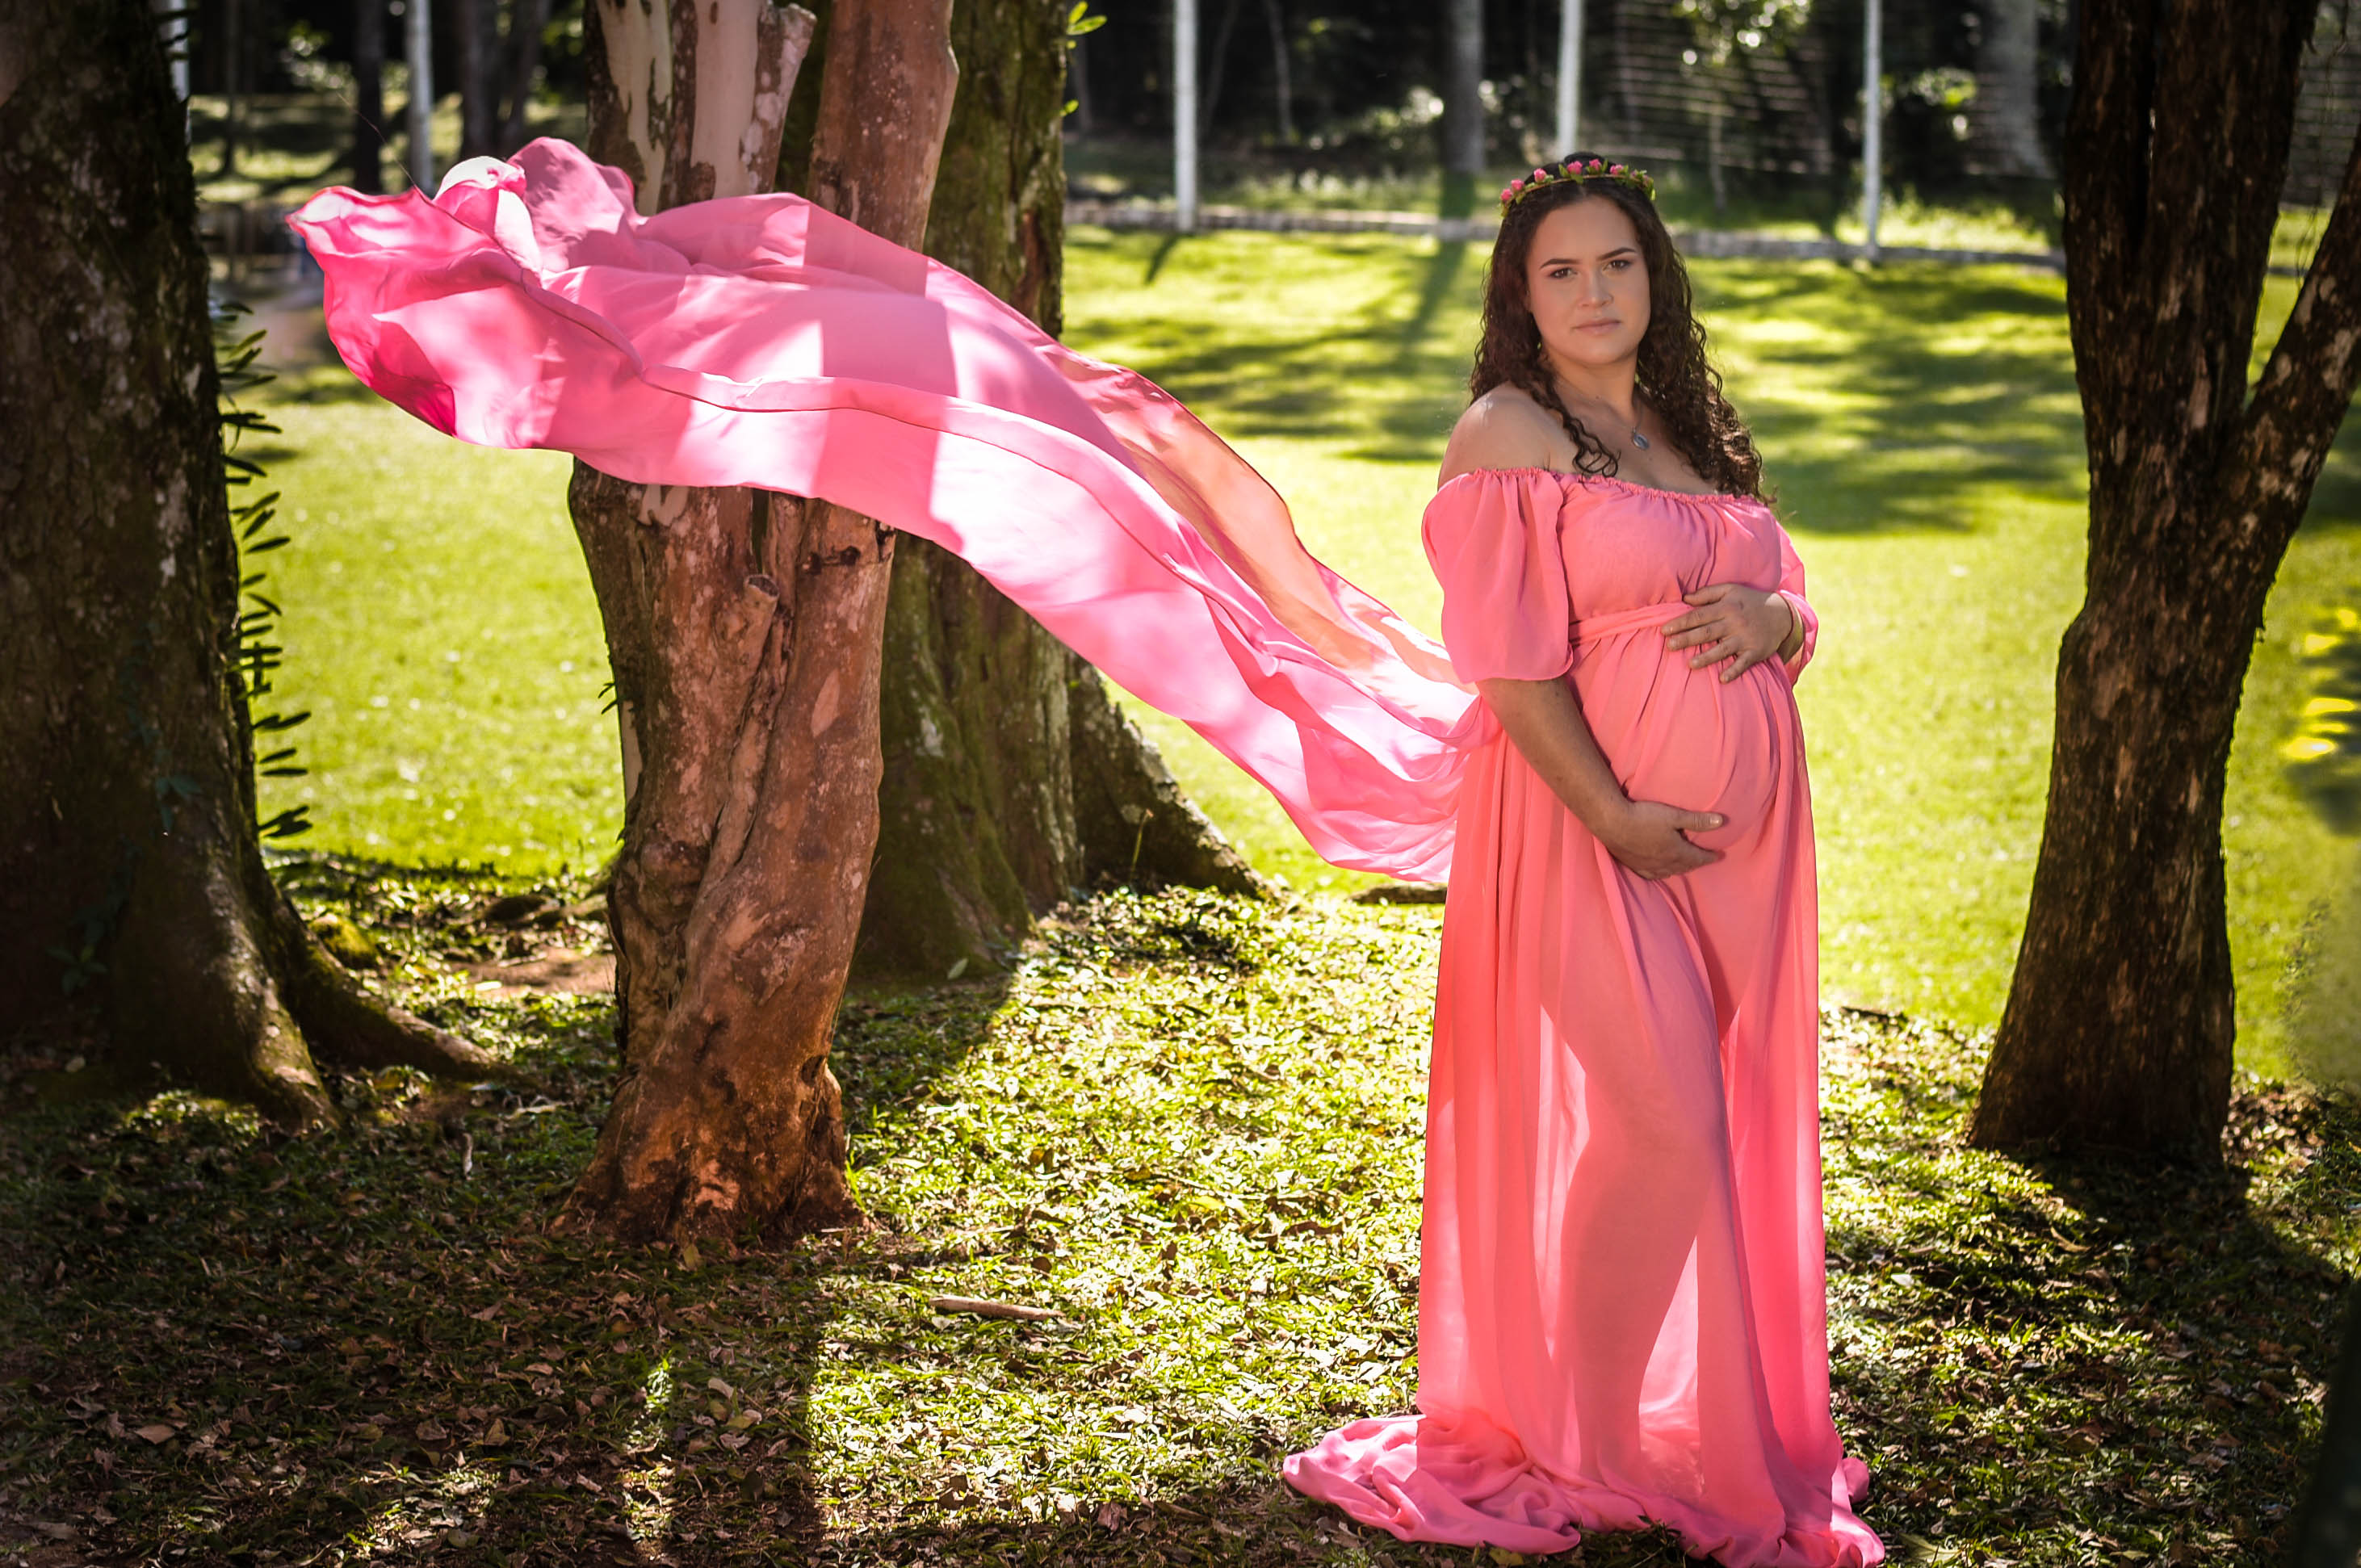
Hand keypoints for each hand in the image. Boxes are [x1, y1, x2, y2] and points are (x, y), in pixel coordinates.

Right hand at [1593, 797, 1725, 879]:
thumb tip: (1722, 822)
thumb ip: (1697, 821)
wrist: (1612, 823)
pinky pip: (1652, 875)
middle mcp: (1664, 862)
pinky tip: (1660, 872)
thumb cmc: (1644, 816)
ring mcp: (1648, 866)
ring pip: (1669, 872)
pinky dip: (1661, 874)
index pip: (1698, 857)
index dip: (1709, 857)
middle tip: (1704, 860)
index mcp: (1676, 851)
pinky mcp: (1634, 865)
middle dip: (1696, 863)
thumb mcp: (1674, 815)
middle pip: (1685, 866)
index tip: (1719, 856)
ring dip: (1680, 869)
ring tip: (1685, 866)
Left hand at [1659, 584, 1797, 681]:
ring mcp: (1745, 638)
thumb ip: (1707, 593)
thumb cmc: (1750, 601)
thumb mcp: (1731, 590)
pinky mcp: (1755, 652)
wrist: (1782, 613)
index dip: (1681, 622)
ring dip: (1707, 657)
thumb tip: (1685, 598)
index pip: (1699, 615)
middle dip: (1687, 639)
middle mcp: (1734, 623)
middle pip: (1707, 632)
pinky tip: (1723, 678)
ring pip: (1723, 649)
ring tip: (1690, 664)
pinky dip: (1734, 671)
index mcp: (1726, 607)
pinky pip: (1743, 663)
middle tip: (1669, 646)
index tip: (1664, 629)